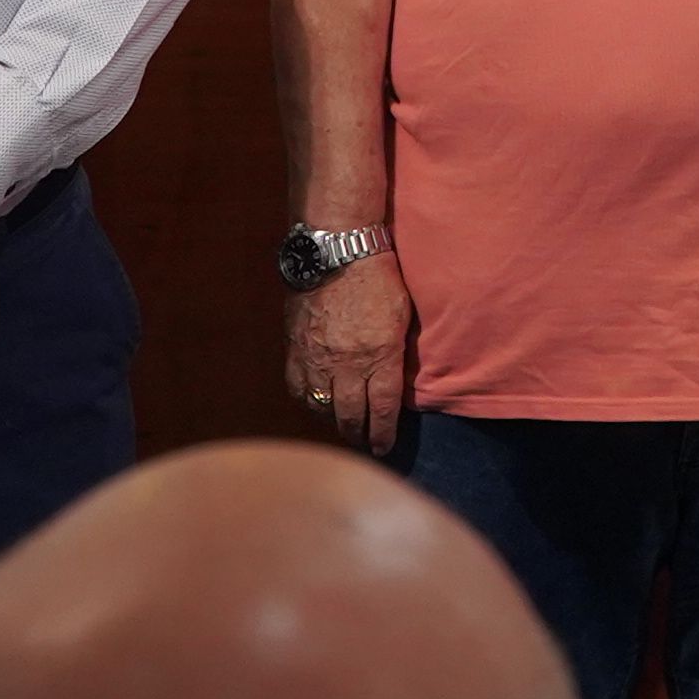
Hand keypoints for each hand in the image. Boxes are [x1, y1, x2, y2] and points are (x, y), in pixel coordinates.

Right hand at [286, 250, 415, 455]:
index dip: (382, 433)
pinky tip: (317, 402)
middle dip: (358, 434)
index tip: (383, 447)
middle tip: (363, 442)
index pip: (381, 409)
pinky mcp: (296, 349)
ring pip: (322, 406)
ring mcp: (318, 359)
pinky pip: (299, 388)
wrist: (337, 251)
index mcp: (380, 355)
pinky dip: (309, 400)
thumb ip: (396, 352)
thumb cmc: (379, 278)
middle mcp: (347, 364)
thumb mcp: (402, 316)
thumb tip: (393, 380)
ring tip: (342, 424)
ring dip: (333, 419)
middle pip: (350, 415)